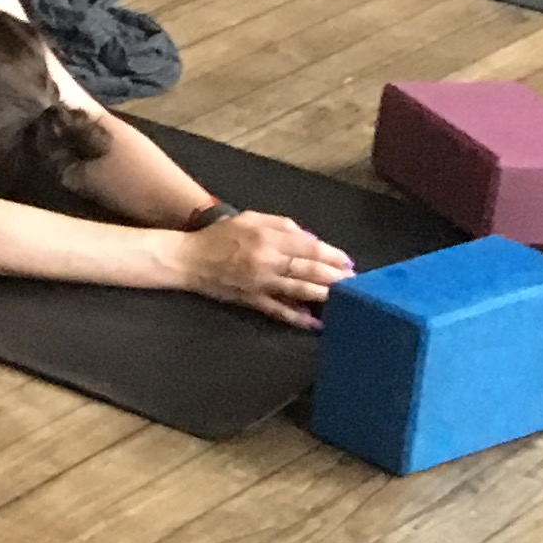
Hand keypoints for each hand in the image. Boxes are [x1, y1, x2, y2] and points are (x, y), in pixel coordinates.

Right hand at [180, 208, 352, 327]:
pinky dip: (298, 318)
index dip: (332, 255)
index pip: (309, 247)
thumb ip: (281, 225)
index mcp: (267, 236)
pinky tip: (315, 322)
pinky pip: (279, 310)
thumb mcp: (249, 219)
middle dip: (336, 277)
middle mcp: (267, 259)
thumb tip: (310, 239)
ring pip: (299, 289)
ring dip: (324, 295)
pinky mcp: (252, 299)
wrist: (187, 259)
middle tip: (355, 282)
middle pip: (309, 269)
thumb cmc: (219, 236)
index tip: (348, 262)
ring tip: (345, 299)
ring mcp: (260, 282)